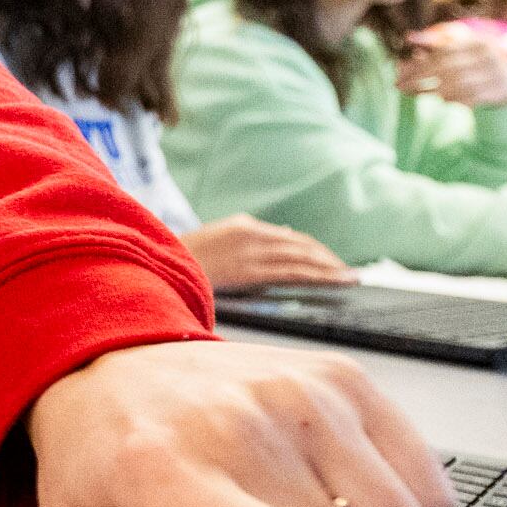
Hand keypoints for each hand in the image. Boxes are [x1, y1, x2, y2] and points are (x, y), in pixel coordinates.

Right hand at [179, 215, 355, 290]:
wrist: (156, 264)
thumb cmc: (183, 260)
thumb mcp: (215, 242)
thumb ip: (247, 242)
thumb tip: (282, 238)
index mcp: (243, 226)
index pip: (289, 238)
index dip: (314, 250)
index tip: (331, 261)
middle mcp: (251, 234)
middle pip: (301, 246)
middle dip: (328, 260)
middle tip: (350, 272)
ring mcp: (251, 251)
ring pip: (302, 259)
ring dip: (330, 269)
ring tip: (351, 278)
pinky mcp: (249, 269)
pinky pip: (292, 272)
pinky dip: (318, 276)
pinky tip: (335, 280)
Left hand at [398, 23, 506, 107]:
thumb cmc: (475, 60)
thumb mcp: (459, 48)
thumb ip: (434, 44)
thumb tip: (408, 37)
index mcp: (476, 42)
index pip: (442, 53)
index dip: (418, 64)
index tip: (398, 72)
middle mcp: (487, 56)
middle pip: (447, 70)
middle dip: (419, 79)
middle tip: (400, 87)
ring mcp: (495, 75)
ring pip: (457, 86)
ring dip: (432, 91)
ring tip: (415, 93)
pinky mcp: (497, 92)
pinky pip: (469, 99)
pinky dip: (452, 100)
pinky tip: (441, 99)